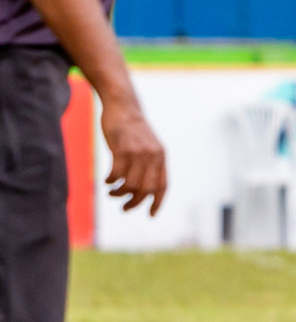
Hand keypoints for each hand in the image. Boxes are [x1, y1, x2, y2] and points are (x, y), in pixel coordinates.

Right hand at [100, 99, 165, 214]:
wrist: (123, 106)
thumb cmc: (132, 128)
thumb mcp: (148, 145)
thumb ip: (149, 163)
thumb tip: (144, 187)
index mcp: (161, 157)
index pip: (163, 185)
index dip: (157, 202)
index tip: (150, 215)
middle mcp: (153, 156)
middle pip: (146, 190)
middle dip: (135, 202)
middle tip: (124, 208)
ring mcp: (138, 153)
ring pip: (130, 185)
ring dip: (119, 193)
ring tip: (112, 193)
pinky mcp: (122, 149)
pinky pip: (116, 174)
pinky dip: (110, 182)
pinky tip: (106, 181)